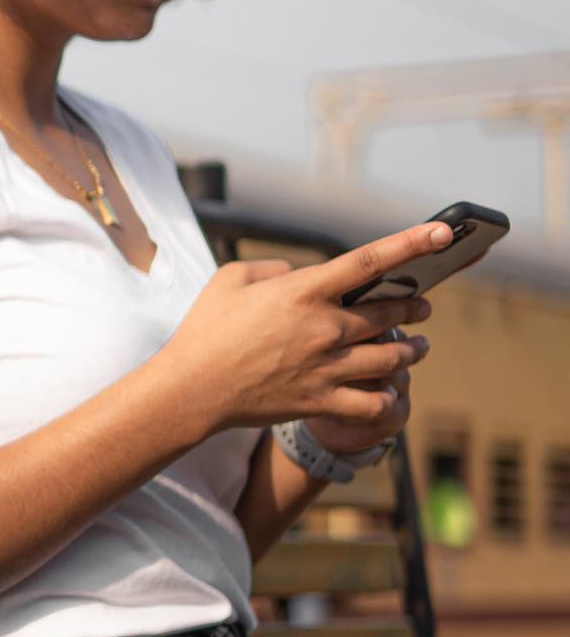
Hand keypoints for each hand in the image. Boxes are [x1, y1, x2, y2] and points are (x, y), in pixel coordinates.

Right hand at [163, 222, 448, 433]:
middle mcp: (324, 328)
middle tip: (422, 306)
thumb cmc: (206, 330)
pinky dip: (388, 397)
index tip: (443, 232)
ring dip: (411, 350)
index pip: (370, 261)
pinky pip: (373, 403)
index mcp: (304, 292)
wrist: (193, 389)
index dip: (411, 243)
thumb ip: (272, 268)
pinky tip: (391, 392)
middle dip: (414, 306)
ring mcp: (327, 367)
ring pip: (391, 357)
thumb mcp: (231, 279)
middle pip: (390, 312)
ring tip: (418, 347)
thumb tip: (299, 273)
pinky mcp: (322, 401)